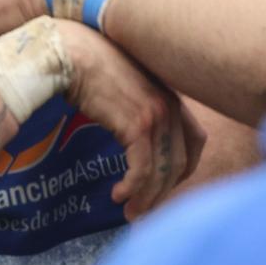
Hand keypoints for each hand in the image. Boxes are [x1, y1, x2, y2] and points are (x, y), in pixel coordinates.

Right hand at [60, 23, 205, 219]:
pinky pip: (142, 168)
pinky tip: (118, 195)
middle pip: (181, 161)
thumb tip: (127, 125)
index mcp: (170, 94)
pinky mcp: (136, 126)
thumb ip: (135, 101)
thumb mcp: (123, 81)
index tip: (167, 183)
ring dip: (147, 197)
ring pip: (162, 170)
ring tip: (130, 213)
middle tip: (146, 209)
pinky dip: (133, 188)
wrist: (70, 51)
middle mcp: (170, 105)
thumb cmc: (86, 61)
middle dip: (164, 191)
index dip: (185, 166)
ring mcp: (155, 115)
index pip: (195, 138)